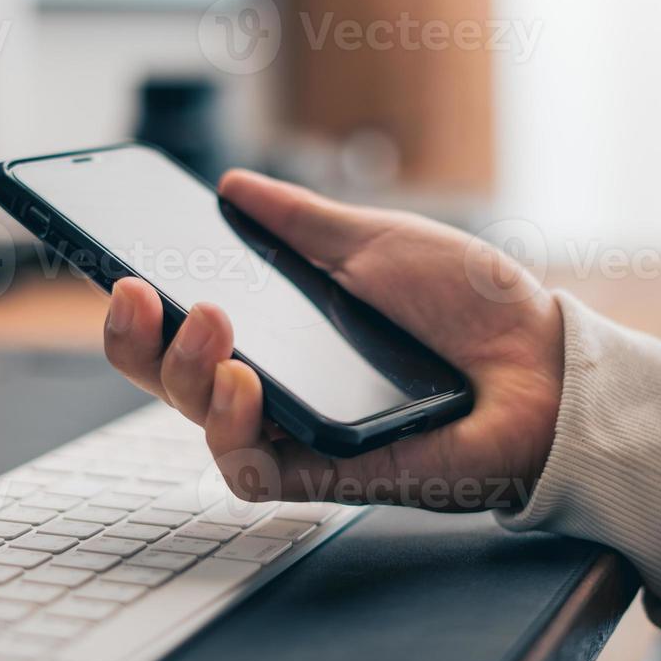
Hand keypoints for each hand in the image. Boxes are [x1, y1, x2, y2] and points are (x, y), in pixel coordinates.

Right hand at [103, 169, 563, 511]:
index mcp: (281, 332)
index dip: (140, 306)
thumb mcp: (375, 241)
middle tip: (139, 290)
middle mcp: (278, 385)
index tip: (117, 263)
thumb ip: (299, 222)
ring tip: (209, 323)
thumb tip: (232, 186)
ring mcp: (299, 431)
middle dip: (135, 339)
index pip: (185, 326)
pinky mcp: (327, 474)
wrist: (544, 359)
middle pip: (172, 378)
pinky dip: (231, 433)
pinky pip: (250, 475)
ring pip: (199, 424)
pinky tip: (245, 384)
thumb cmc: (470, 302)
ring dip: (184, 372)